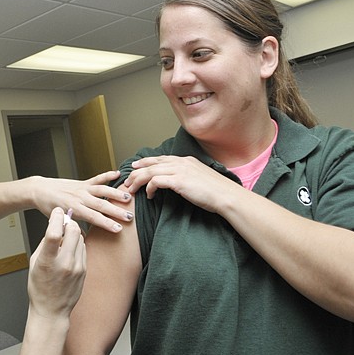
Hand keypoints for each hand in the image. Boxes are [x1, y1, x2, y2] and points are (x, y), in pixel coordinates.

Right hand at [27, 207, 85, 319]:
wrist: (52, 310)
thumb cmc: (39, 288)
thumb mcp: (34, 263)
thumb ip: (45, 244)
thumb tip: (54, 227)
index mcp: (47, 261)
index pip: (54, 233)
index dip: (56, 218)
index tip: (57, 212)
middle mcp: (64, 263)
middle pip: (73, 230)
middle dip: (68, 222)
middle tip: (62, 223)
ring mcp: (77, 267)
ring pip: (81, 237)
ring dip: (73, 233)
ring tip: (65, 240)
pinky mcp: (85, 270)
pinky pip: (84, 248)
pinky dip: (77, 245)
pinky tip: (70, 251)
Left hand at [30, 171, 132, 232]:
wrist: (40, 190)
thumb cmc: (48, 207)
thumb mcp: (58, 222)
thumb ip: (72, 229)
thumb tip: (82, 240)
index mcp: (74, 209)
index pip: (93, 218)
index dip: (106, 223)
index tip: (118, 229)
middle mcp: (80, 198)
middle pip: (101, 205)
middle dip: (116, 211)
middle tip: (130, 217)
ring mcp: (82, 189)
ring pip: (102, 190)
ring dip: (116, 193)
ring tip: (129, 197)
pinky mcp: (82, 182)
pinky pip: (97, 178)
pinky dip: (107, 175)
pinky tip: (118, 174)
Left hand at [123, 156, 240, 212]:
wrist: (226, 196)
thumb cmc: (215, 192)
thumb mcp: (199, 179)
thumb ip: (186, 176)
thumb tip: (176, 182)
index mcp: (186, 160)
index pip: (160, 159)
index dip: (145, 162)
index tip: (135, 167)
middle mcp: (181, 162)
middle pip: (151, 163)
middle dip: (136, 171)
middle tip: (127, 179)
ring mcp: (180, 170)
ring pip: (150, 172)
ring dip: (138, 181)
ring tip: (131, 189)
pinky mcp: (178, 181)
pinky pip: (156, 182)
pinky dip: (150, 188)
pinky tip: (150, 196)